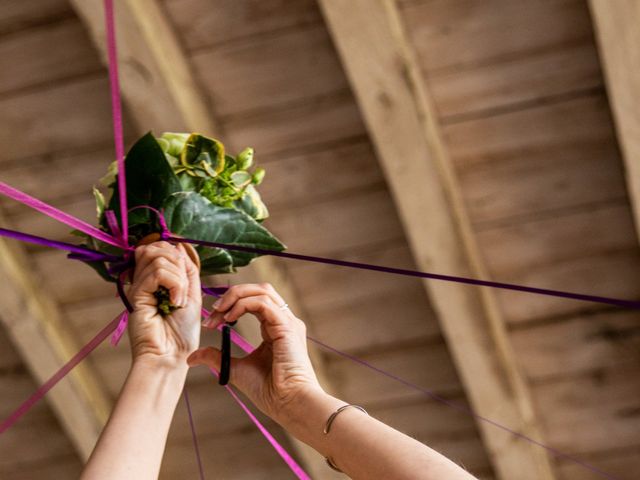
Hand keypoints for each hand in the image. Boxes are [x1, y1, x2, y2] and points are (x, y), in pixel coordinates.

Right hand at [127, 241, 201, 367]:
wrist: (172, 356)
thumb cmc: (182, 332)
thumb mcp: (192, 294)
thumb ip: (187, 270)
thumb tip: (178, 245)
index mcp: (155, 280)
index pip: (158, 248)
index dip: (175, 253)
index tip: (185, 273)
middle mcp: (144, 281)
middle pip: (155, 248)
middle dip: (177, 261)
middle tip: (182, 286)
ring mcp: (139, 288)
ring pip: (158, 258)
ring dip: (179, 278)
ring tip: (179, 299)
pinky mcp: (137, 296)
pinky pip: (159, 273)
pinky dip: (175, 284)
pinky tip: (175, 302)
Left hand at [187, 283, 322, 420]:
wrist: (289, 405)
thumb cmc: (270, 391)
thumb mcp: (235, 370)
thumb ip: (217, 358)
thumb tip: (192, 357)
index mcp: (276, 328)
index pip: (254, 302)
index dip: (230, 305)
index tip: (210, 322)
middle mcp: (284, 321)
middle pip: (259, 289)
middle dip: (232, 294)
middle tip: (213, 311)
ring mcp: (287, 322)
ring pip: (262, 290)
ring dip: (235, 296)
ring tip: (219, 312)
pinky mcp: (287, 326)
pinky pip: (263, 303)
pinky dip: (243, 305)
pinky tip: (230, 318)